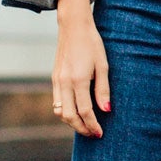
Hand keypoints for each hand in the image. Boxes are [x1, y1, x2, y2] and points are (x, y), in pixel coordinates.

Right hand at [52, 0, 110, 136]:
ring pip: (59, 111)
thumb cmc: (92, 44)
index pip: (85, 111)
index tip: (100, 133)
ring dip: (71, 122)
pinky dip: (64, 112)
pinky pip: (56, 102)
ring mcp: (57, 80)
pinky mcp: (54, 78)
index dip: (93, 125)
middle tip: (93, 134)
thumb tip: (106, 111)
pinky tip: (75, 112)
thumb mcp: (103, 65)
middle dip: (81, 128)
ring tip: (85, 125)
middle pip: (69, 116)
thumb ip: (103, 90)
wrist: (73, 26)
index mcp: (79, 80)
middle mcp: (64, 82)